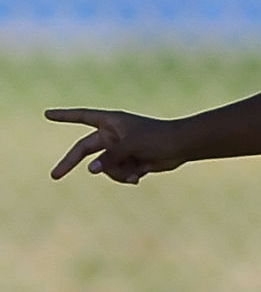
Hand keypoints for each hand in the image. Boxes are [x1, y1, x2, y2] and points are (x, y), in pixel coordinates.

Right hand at [45, 108, 189, 184]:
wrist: (182, 146)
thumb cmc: (157, 138)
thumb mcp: (130, 146)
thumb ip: (109, 157)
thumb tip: (91, 170)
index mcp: (111, 122)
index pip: (81, 117)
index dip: (64, 116)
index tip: (47, 114)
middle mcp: (112, 135)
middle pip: (84, 150)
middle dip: (71, 163)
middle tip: (54, 176)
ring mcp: (120, 149)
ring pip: (104, 167)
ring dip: (116, 173)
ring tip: (134, 172)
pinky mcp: (129, 161)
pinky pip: (118, 173)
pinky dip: (126, 176)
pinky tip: (140, 175)